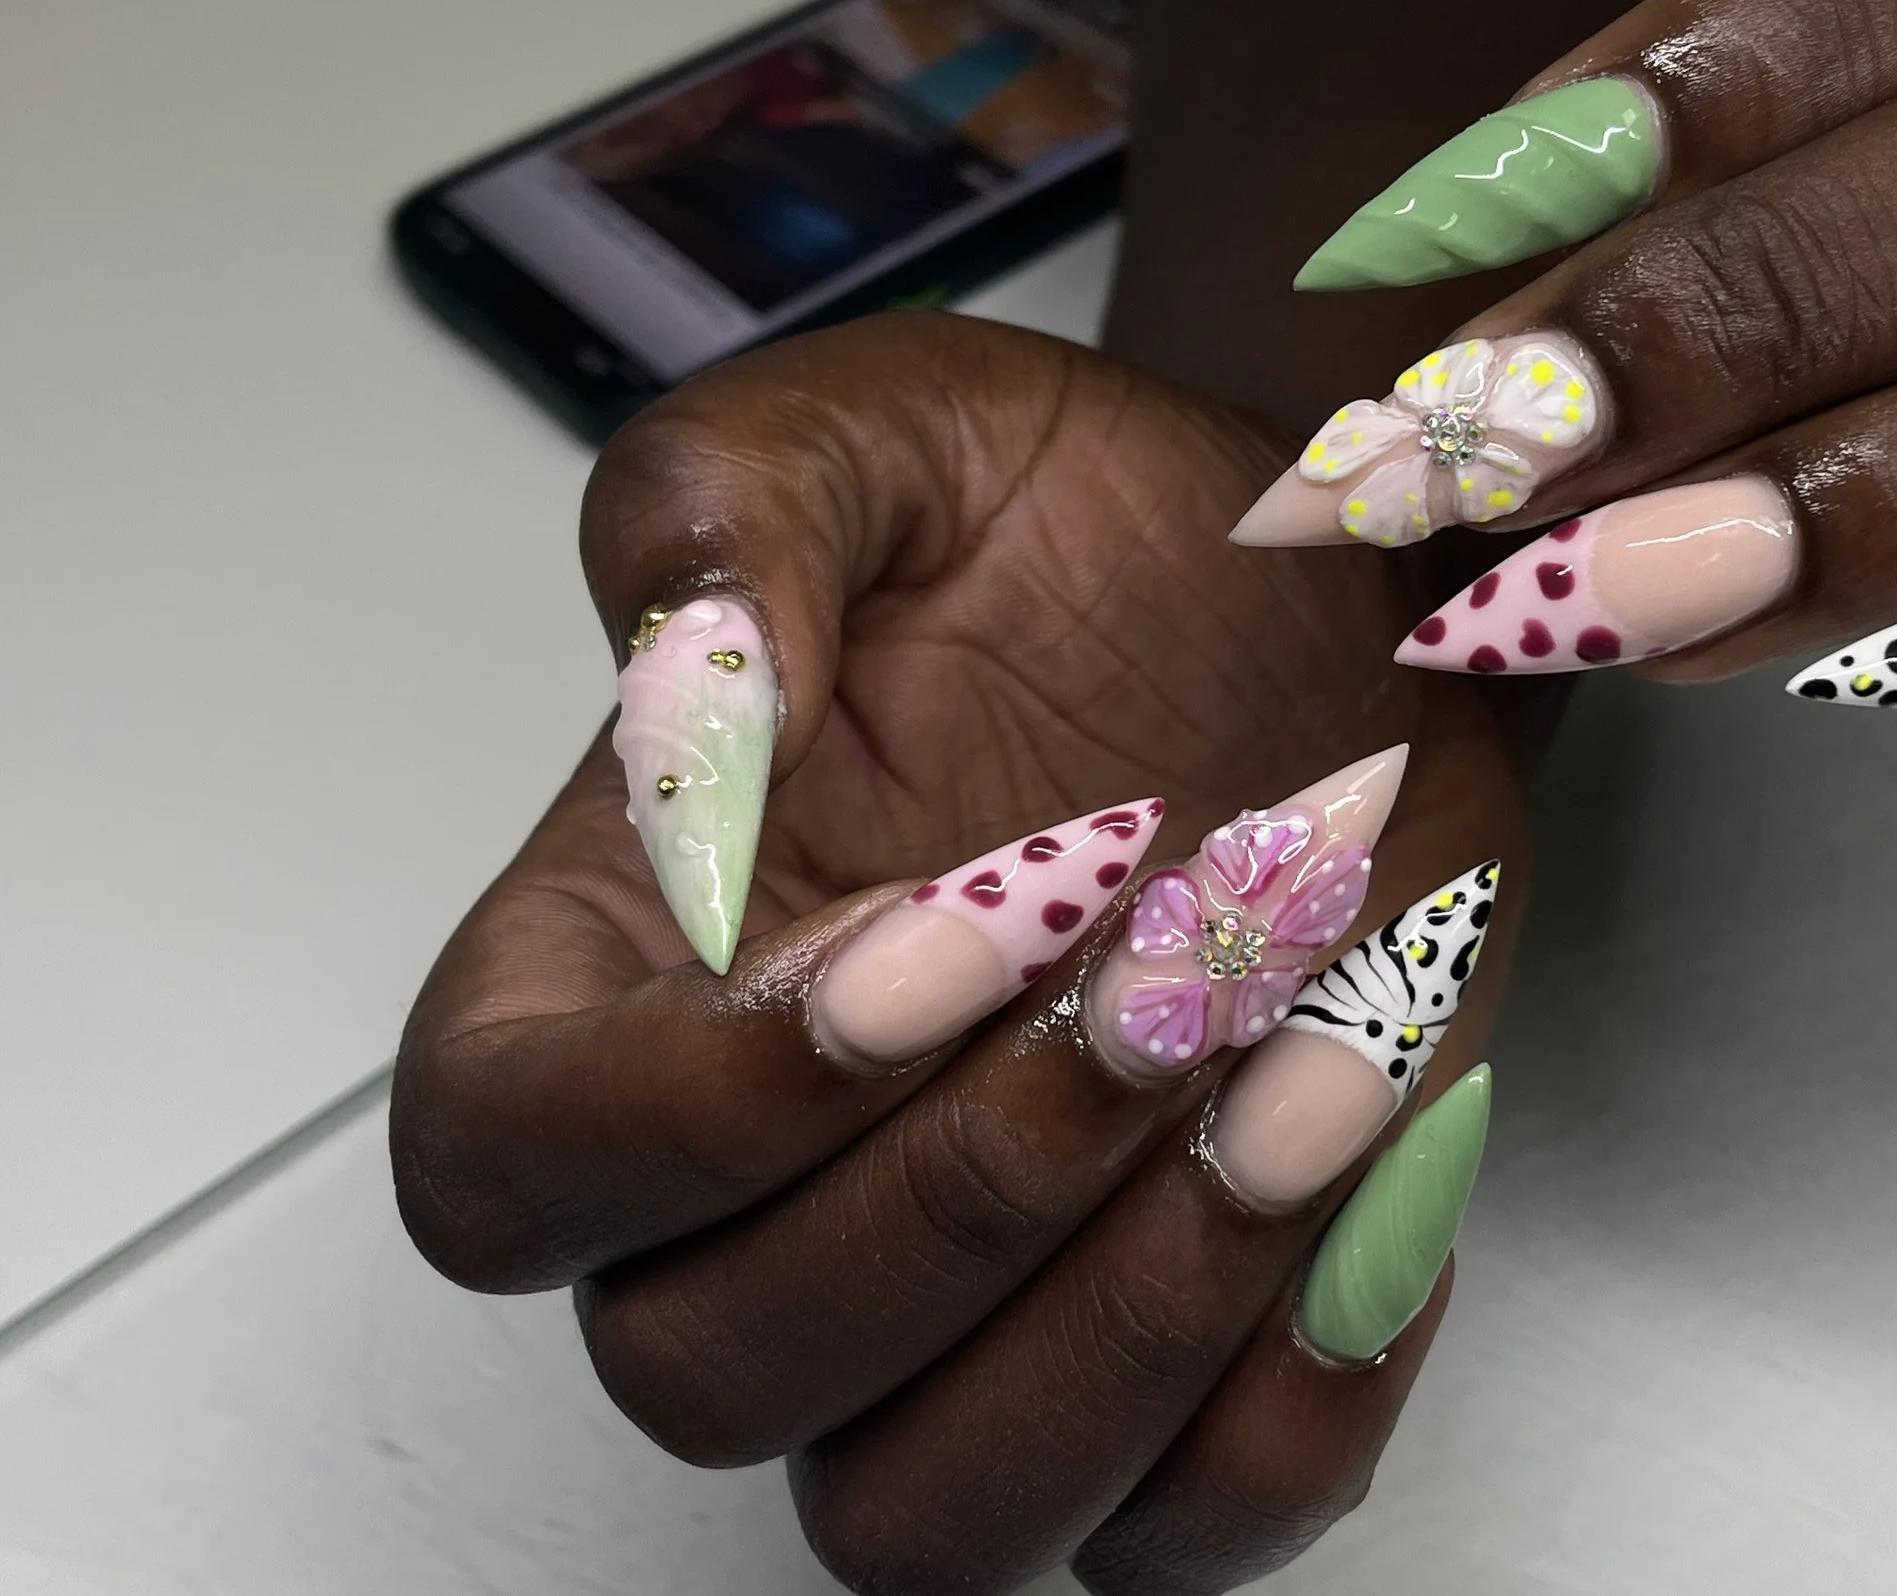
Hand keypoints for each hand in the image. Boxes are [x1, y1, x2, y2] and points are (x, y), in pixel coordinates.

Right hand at [388, 313, 1526, 1594]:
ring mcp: (964, 1300)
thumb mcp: (885, 432)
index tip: (946, 940)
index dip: (693, 1112)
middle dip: (964, 1194)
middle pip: (714, 1375)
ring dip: (1124, 1327)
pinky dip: (1295, 1392)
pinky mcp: (1175, 1344)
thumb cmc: (1070, 527)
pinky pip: (1191, 1523)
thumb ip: (725, 518)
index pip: (505, 1173)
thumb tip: (688, 720)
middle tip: (1163, 971)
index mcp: (611, 977)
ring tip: (1300, 1074)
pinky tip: (1369, 1151)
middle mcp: (752, 1188)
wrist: (1313, 605)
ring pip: (927, 1514)